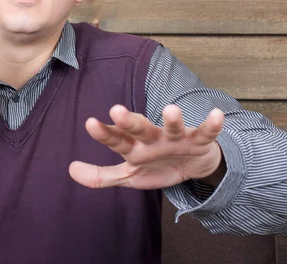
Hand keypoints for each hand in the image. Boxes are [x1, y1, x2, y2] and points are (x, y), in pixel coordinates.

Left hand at [69, 105, 224, 189]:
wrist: (192, 166)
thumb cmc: (155, 166)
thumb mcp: (128, 175)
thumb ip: (101, 176)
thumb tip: (70, 169)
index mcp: (134, 147)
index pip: (116, 139)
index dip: (104, 133)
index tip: (90, 123)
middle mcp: (153, 138)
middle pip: (140, 128)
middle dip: (130, 120)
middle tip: (117, 110)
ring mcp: (176, 138)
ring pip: (173, 127)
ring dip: (173, 119)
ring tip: (171, 110)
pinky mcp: (199, 141)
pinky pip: (206, 133)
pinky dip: (212, 125)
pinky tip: (216, 115)